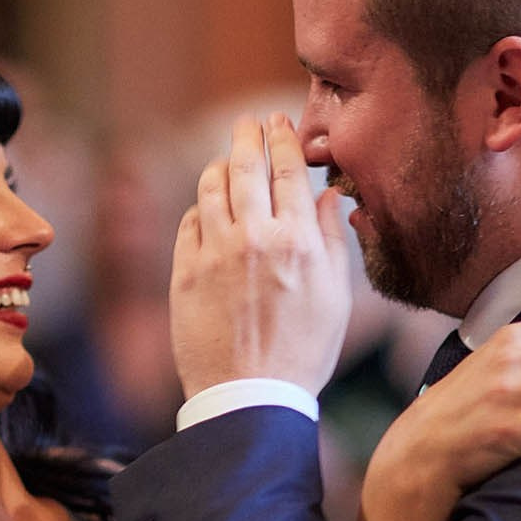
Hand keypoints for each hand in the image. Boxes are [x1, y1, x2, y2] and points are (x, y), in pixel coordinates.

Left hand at [169, 113, 351, 398]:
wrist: (249, 398)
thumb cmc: (302, 353)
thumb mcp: (336, 299)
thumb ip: (332, 240)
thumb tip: (329, 196)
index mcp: (298, 242)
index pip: (289, 171)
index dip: (283, 138)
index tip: (279, 121)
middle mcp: (254, 239)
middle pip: (246, 167)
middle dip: (247, 136)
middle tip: (248, 123)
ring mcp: (214, 254)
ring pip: (210, 188)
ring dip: (219, 167)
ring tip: (226, 161)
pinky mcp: (184, 273)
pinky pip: (189, 223)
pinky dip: (199, 209)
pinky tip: (207, 209)